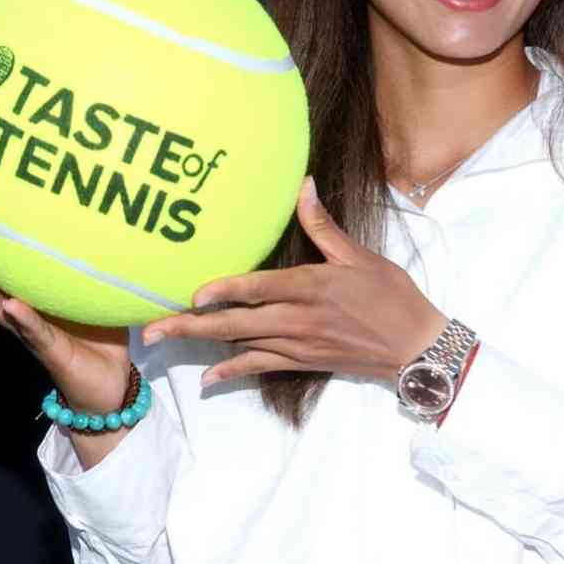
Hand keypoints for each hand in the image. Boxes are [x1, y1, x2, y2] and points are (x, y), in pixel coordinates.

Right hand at [0, 226, 131, 416]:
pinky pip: (35, 332)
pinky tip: (12, 304)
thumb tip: (95, 224)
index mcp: (30, 295)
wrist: (110, 383)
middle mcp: (22, 312)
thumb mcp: (95, 292)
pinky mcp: (50, 350)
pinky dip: (24, 318)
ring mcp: (32, 332)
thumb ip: (90, 264)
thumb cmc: (100, 333)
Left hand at [141, 176, 448, 387]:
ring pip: (240, 344)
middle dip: (190, 325)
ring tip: (164, 342)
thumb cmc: (390, 295)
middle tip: (150, 329)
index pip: (260, 288)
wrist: (413, 345)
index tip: (194, 294)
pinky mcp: (301, 361)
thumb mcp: (359, 256)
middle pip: (235, 323)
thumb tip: (303, 186)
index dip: (225, 291)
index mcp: (311, 287)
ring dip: (200, 343)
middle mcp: (297, 319)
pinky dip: (231, 371)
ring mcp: (297, 344)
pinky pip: (259, 367)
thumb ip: (323, 226)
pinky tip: (207, 377)